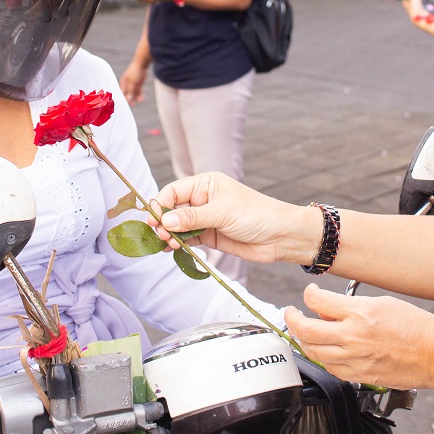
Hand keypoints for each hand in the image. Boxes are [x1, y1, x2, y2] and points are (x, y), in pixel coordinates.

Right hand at [119, 61, 147, 103]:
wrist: (142, 64)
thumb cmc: (135, 72)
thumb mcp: (132, 82)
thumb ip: (130, 91)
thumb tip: (128, 99)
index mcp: (122, 83)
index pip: (122, 93)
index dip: (123, 99)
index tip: (126, 104)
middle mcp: (126, 85)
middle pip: (127, 94)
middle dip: (130, 99)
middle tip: (133, 104)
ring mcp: (132, 85)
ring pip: (133, 94)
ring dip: (136, 98)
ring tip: (140, 100)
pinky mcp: (137, 85)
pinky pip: (138, 92)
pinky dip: (140, 95)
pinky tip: (142, 98)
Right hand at [150, 172, 321, 264]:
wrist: (280, 236)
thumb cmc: (256, 214)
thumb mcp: (222, 212)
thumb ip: (192, 217)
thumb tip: (165, 220)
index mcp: (205, 185)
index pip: (174, 191)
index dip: (160, 204)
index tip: (153, 219)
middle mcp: (202, 200)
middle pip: (172, 209)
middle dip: (163, 221)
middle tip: (160, 234)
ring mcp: (205, 219)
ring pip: (178, 225)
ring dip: (169, 234)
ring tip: (166, 243)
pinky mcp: (210, 236)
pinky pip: (188, 238)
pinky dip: (178, 243)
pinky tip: (172, 248)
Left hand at [285, 284, 433, 390]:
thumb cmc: (416, 327)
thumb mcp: (382, 303)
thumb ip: (351, 307)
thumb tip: (328, 310)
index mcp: (360, 313)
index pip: (317, 301)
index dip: (308, 295)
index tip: (309, 294)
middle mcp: (353, 336)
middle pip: (307, 330)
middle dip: (293, 319)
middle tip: (292, 313)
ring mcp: (355, 358)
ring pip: (314, 352)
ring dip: (304, 341)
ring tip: (304, 333)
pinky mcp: (360, 375)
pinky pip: (330, 369)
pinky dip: (323, 359)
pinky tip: (325, 351)